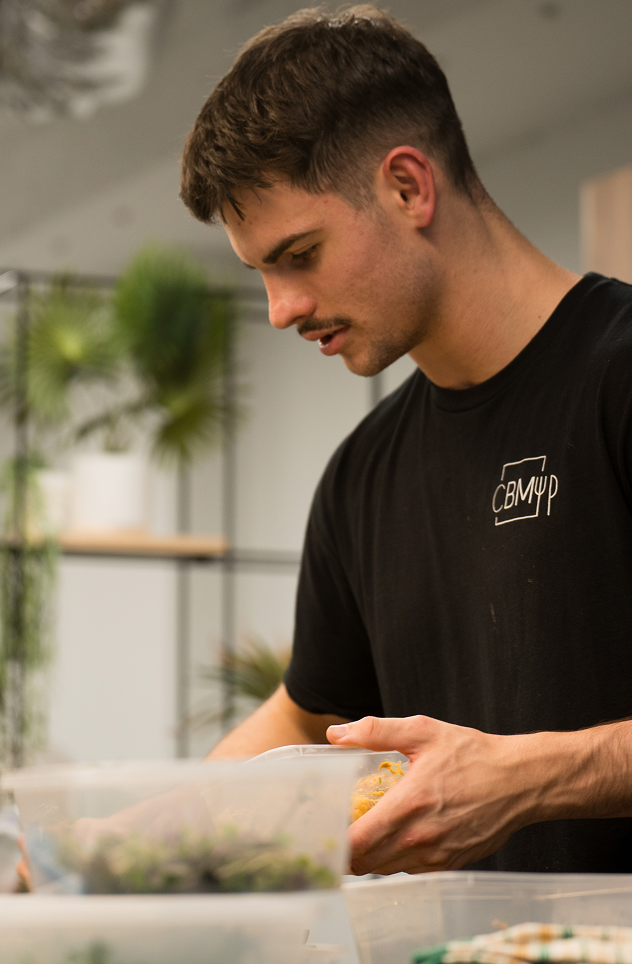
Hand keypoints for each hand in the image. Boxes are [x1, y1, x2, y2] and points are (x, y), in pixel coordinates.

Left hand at [327, 715, 542, 874]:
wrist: (519, 780)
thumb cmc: (472, 754)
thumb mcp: (422, 732)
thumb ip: (376, 732)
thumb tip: (336, 735)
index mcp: (409, 804)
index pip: (359, 840)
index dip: (335, 842)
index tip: (323, 832)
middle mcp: (421, 836)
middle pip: (367, 862)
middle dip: (346, 853)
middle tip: (335, 835)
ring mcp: (437, 854)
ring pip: (387, 869)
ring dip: (369, 858)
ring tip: (362, 836)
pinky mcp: (451, 864)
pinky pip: (410, 871)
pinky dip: (395, 861)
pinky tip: (394, 839)